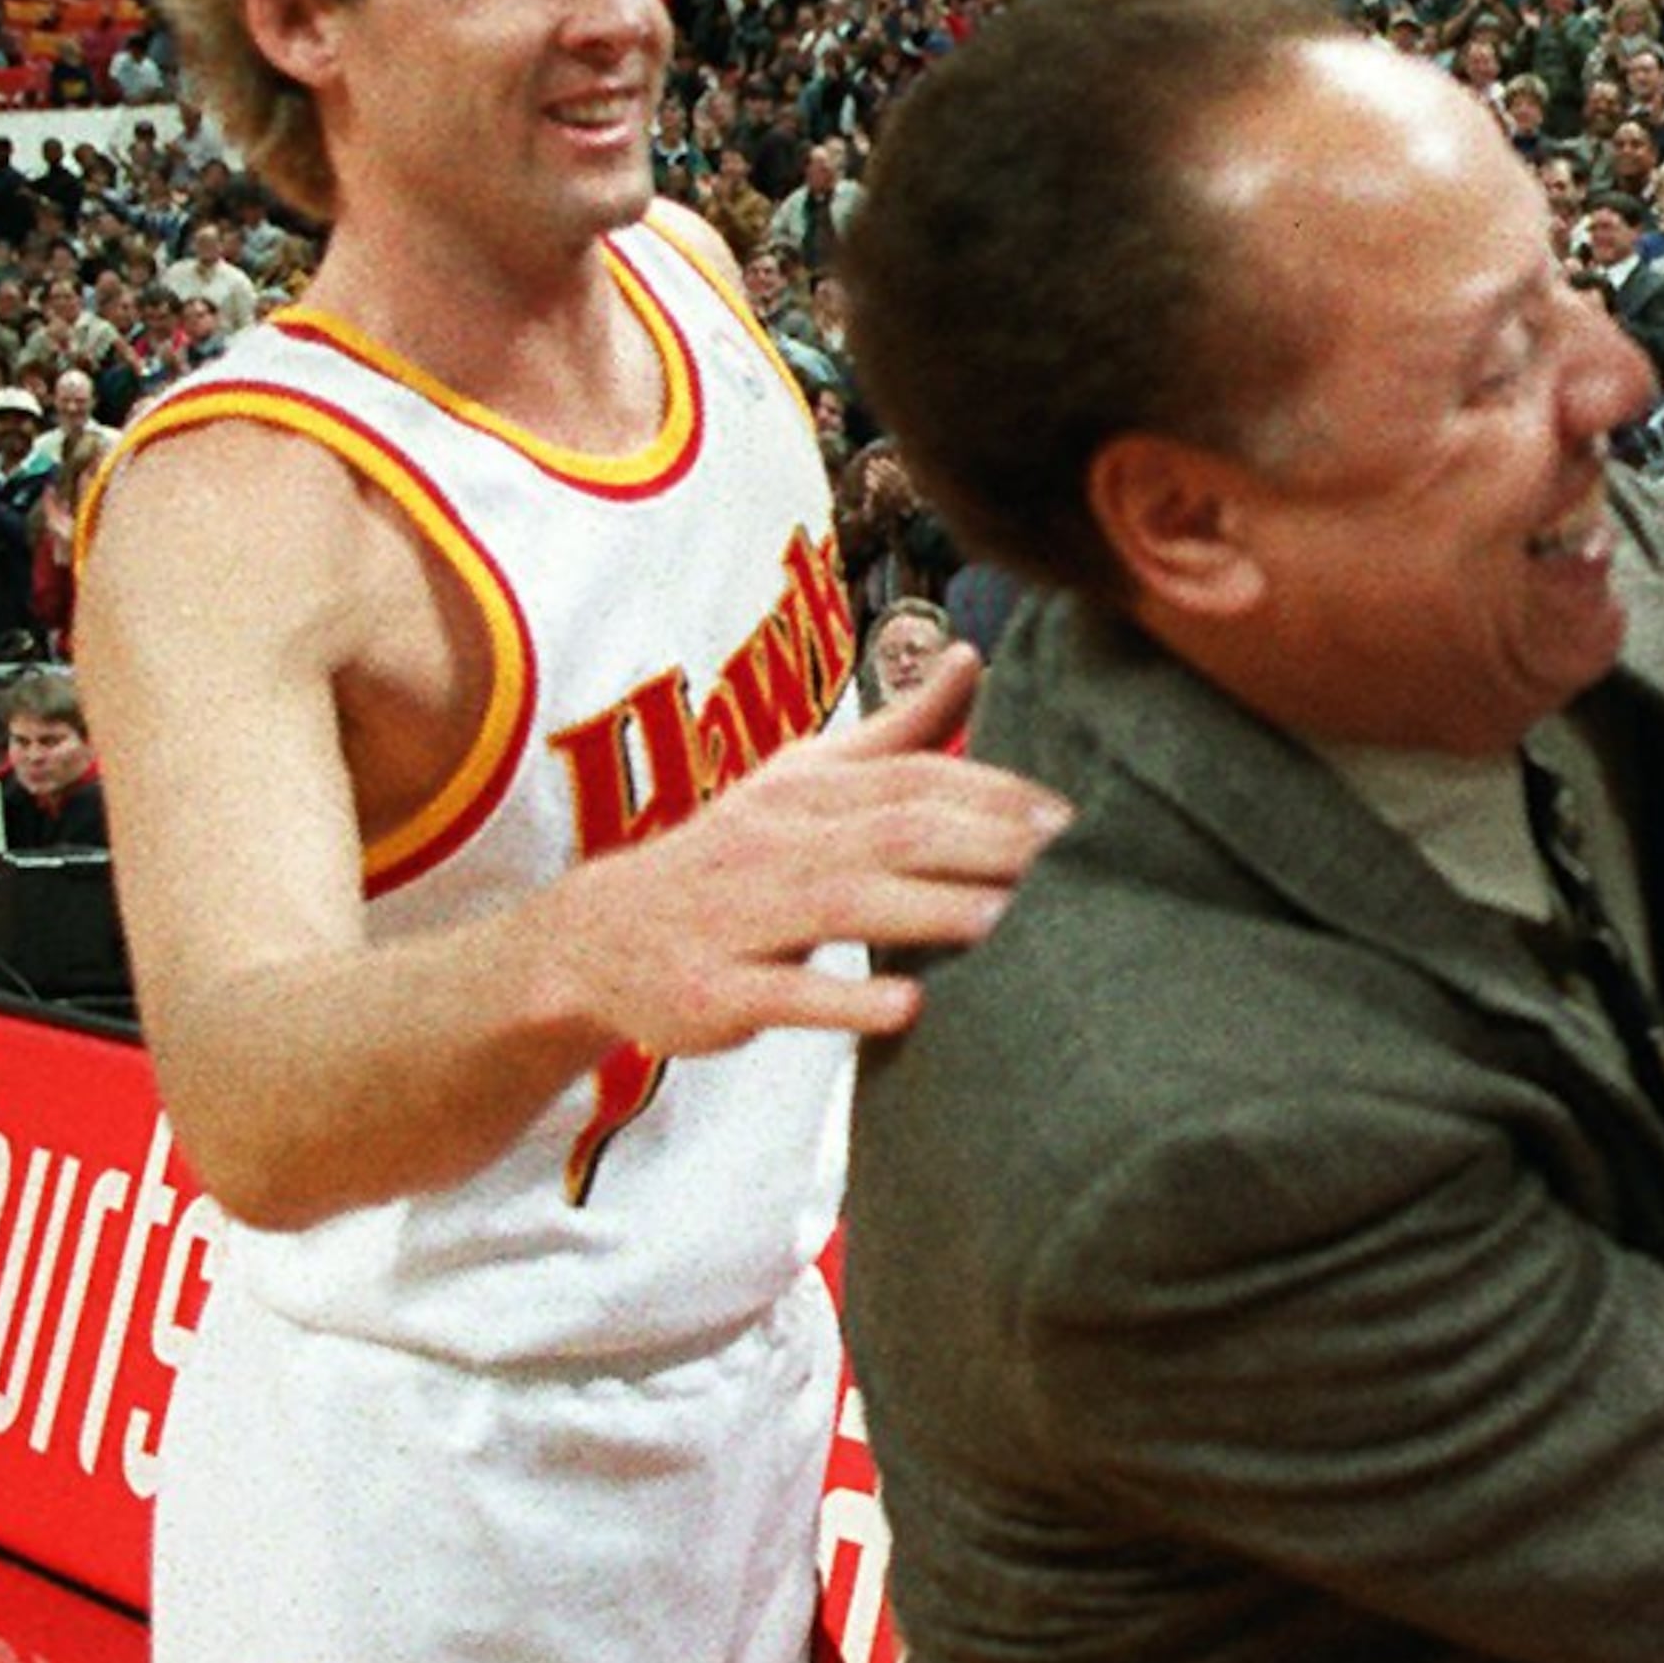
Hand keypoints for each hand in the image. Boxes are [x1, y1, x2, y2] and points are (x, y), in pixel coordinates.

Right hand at [544, 655, 1067, 1054]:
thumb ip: (895, 731)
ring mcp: (740, 919)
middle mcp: (774, 844)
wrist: (599, 939)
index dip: (988, 792)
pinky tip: (911, 1007)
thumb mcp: (803, 781)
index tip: (1064, 816)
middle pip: (885, 832)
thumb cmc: (733, 857)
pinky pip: (783, 993)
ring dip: (925, 910)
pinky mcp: (715, 990)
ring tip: (1001, 920)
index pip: (908, 779)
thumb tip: (971, 656)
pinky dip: (847, 1000)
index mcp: (804, 793)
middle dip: (976, 843)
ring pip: (840, 904)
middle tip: (1058, 864)